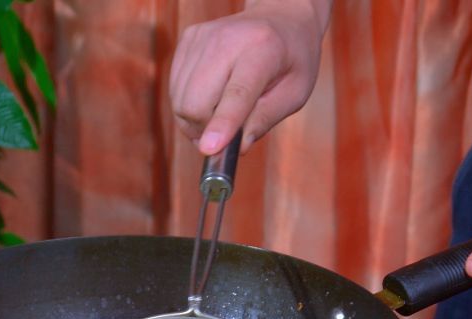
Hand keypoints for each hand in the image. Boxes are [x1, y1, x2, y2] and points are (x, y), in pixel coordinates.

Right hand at [169, 0, 329, 154]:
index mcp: (263, 50)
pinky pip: (175, 89)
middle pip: (196, 102)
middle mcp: (227, 39)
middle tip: (224, 137)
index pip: (237, 93)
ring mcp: (202, 37)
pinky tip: (212, 96)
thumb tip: (238, 148)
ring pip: (180, 100)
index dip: (222, 123)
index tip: (209, 149)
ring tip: (221, 114)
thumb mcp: (295, 92)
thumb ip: (266, 119)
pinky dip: (189, 103)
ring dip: (196, 120)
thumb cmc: (292, 59)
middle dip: (204, 130)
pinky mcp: (188, 39)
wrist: (279, 16)